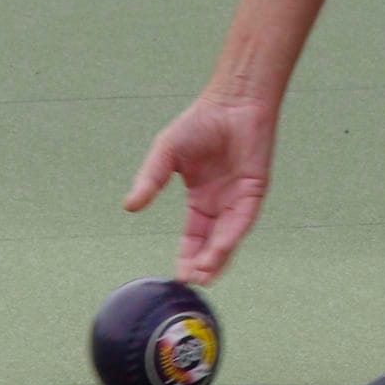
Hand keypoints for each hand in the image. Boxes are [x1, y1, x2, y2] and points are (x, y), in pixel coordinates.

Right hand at [124, 87, 277, 285]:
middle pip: (211, 243)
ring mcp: (239, 198)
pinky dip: (230, 237)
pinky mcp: (254, 190)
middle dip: (201, 264)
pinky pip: (242, 220)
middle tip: (190, 282)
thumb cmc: (200, 121)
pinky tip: (218, 251)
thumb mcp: (166, 154)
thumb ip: (150, 180)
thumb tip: (129, 206)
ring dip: (217, 257)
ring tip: (203, 276)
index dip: (186, 256)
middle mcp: (221, 203)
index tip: (177, 276)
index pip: (193, 236)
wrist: (232, 101)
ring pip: (228, 237)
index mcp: (201, 198)